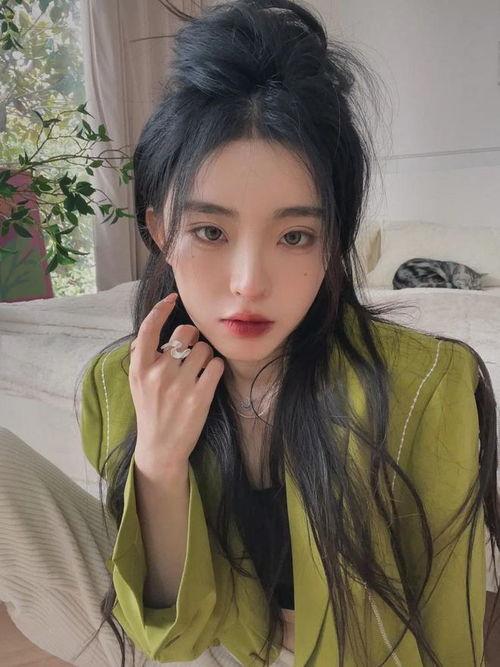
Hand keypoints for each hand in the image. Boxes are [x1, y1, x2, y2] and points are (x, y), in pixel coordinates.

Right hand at [129, 294, 224, 471]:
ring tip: (198, 370)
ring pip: (204, 348)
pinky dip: (216, 367)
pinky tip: (208, 378)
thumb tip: (154, 327)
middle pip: (185, 332)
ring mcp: (180, 386)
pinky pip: (216, 365)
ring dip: (205, 355)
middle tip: (190, 351)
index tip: (171, 298)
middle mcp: (159, 374)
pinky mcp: (200, 397)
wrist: (160, 447)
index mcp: (140, 368)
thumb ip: (143, 356)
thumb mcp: (136, 383)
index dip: (160, 309)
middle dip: (191, 337)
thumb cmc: (150, 410)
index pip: (148, 329)